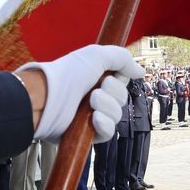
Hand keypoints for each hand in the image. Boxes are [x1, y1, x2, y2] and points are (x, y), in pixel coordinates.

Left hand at [17, 45, 144, 143]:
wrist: (48, 98)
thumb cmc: (67, 74)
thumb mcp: (97, 55)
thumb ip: (123, 59)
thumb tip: (141, 72)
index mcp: (97, 80)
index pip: (122, 83)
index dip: (119, 80)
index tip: (110, 76)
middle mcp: (95, 97)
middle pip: (122, 99)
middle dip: (112, 93)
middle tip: (95, 90)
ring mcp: (91, 116)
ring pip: (117, 115)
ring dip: (107, 107)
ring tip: (90, 103)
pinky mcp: (87, 134)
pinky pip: (108, 132)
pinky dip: (104, 125)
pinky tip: (94, 118)